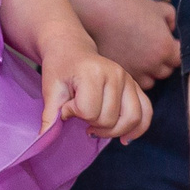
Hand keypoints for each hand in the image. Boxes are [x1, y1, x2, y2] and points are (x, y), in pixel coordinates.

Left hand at [37, 26, 152, 142]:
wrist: (72, 49)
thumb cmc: (60, 69)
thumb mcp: (50, 90)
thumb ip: (50, 115)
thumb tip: (43, 140)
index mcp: (93, 73)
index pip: (88, 111)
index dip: (73, 114)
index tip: (66, 106)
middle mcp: (116, 74)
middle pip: (110, 118)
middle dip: (92, 124)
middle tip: (80, 116)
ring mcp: (128, 79)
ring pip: (132, 118)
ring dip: (114, 131)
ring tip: (98, 129)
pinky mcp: (135, 85)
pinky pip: (146, 112)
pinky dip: (139, 128)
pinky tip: (125, 138)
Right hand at [94, 0, 180, 86]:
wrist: (105, 11)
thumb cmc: (132, 8)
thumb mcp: (162, 8)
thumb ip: (172, 21)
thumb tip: (171, 29)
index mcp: (165, 49)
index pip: (179, 60)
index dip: (175, 52)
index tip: (170, 45)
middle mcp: (152, 63)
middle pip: (165, 72)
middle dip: (164, 62)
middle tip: (155, 50)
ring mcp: (135, 70)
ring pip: (150, 81)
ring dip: (149, 73)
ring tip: (143, 60)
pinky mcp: (120, 71)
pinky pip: (132, 81)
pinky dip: (134, 75)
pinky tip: (131, 62)